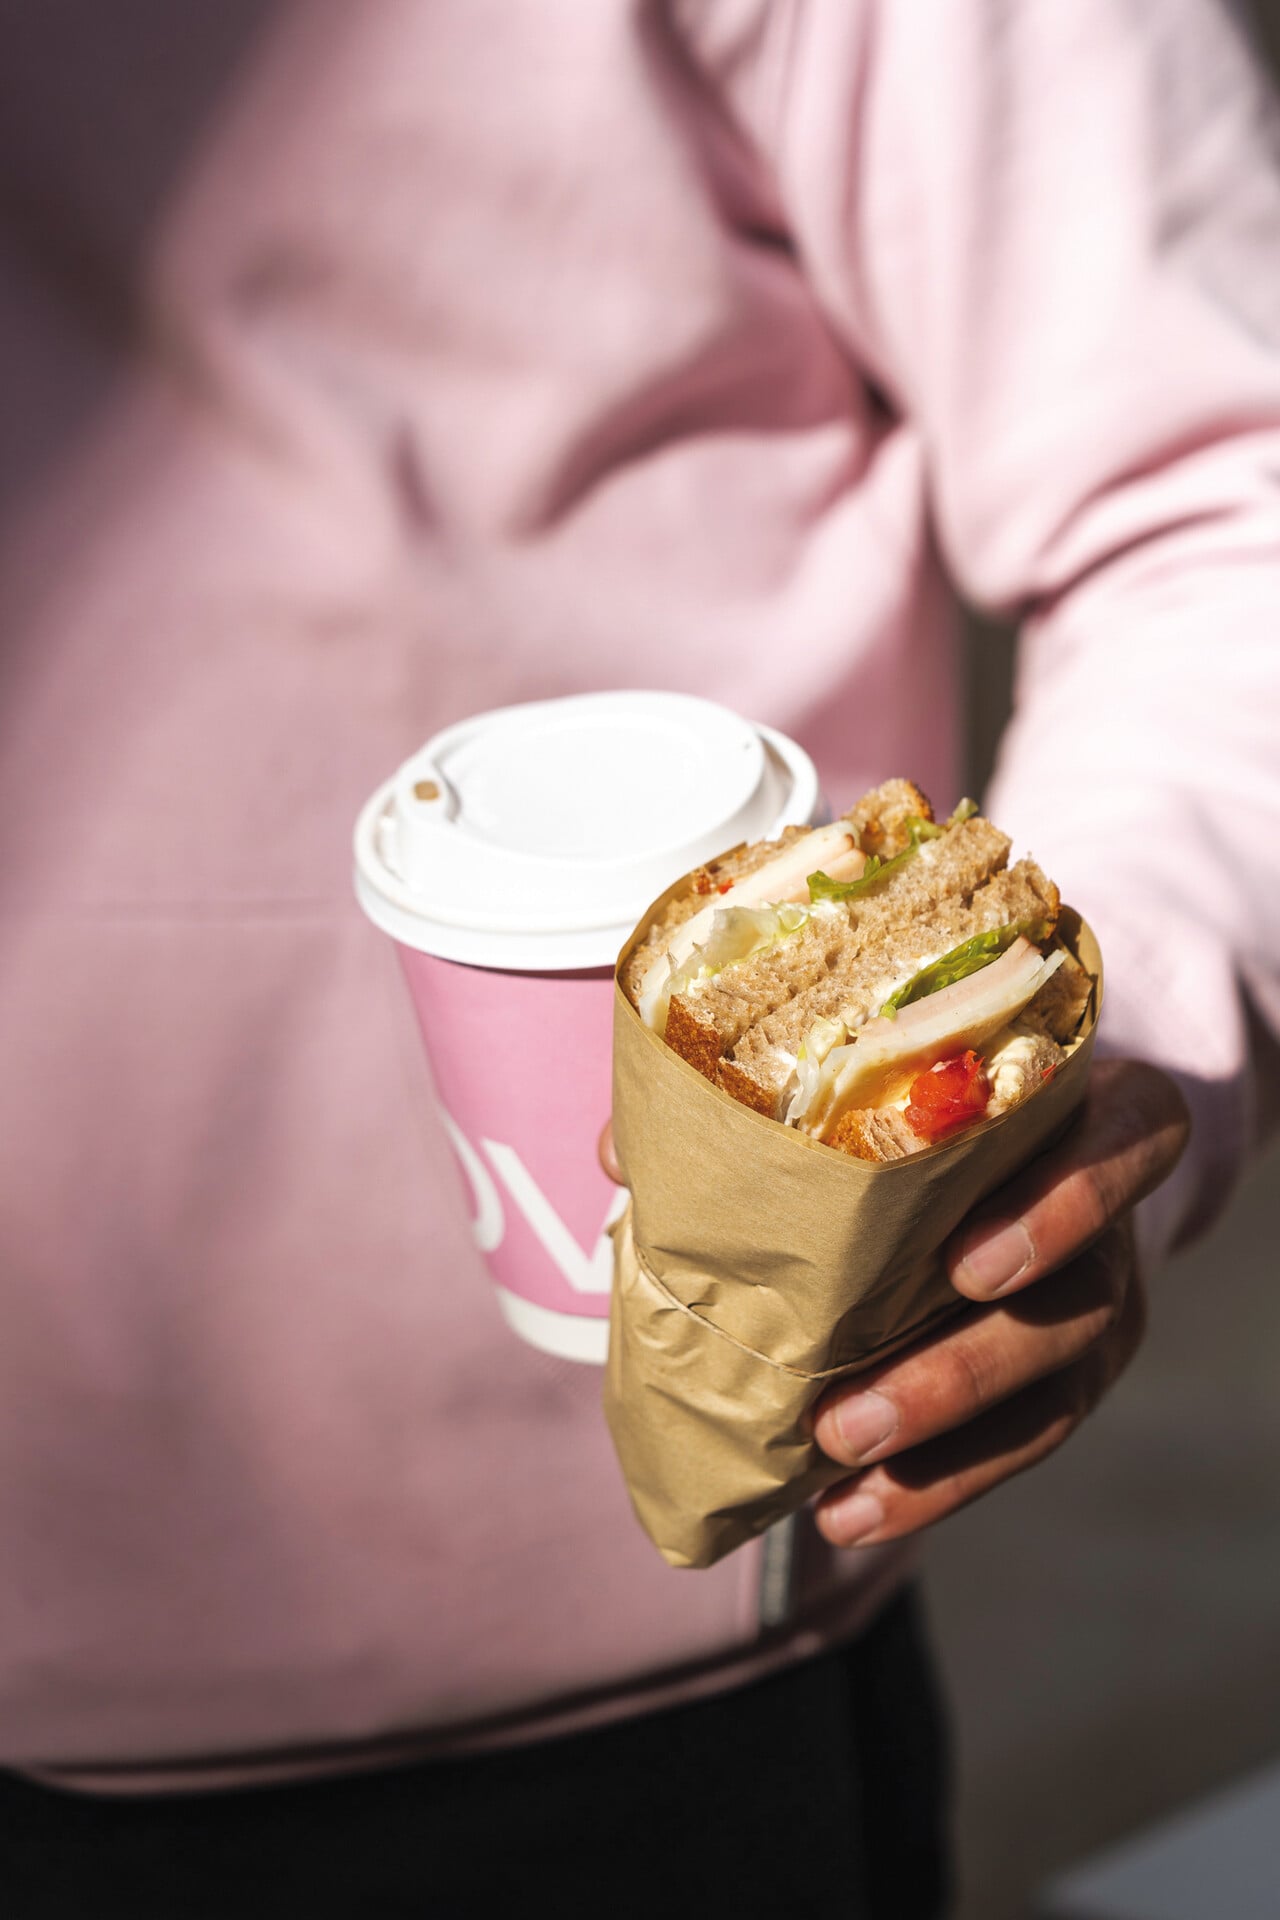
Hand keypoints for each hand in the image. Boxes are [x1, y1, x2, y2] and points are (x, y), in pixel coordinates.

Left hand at [810, 1058, 1188, 1546]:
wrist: (1000, 1165)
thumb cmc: (936, 1112)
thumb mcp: (903, 1088)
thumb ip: (800, 1110)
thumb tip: (633, 1155)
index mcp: (1092, 1119)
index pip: (1137, 1140)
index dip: (1068, 1204)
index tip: (963, 1262)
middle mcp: (1113, 1222)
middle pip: (1079, 1301)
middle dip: (962, 1370)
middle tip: (851, 1413)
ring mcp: (1100, 1308)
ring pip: (1052, 1391)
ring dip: (937, 1441)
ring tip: (834, 1471)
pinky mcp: (1070, 1382)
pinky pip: (1016, 1446)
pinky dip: (930, 1487)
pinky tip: (845, 1514)